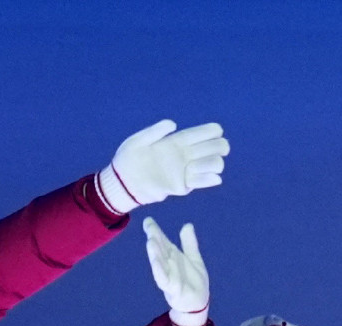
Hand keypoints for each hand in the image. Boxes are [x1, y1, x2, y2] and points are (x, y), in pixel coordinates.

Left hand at [97, 119, 228, 213]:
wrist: (121, 184)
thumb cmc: (127, 160)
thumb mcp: (136, 141)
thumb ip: (154, 131)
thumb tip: (174, 124)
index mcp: (178, 140)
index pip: (208, 131)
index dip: (214, 131)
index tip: (212, 133)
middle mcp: (186, 154)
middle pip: (218, 146)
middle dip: (220, 147)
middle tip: (207, 152)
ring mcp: (185, 170)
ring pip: (215, 163)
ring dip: (212, 163)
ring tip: (193, 167)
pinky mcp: (182, 185)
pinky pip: (204, 181)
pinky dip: (209, 179)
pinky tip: (193, 176)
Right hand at [142, 217, 209, 325]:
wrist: (197, 302)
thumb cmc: (193, 281)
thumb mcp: (194, 258)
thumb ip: (189, 243)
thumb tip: (186, 225)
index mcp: (173, 257)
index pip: (163, 242)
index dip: (156, 231)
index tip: (148, 221)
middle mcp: (168, 265)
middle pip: (160, 250)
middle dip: (154, 239)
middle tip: (148, 227)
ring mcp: (169, 277)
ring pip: (160, 264)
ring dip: (155, 253)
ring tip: (151, 241)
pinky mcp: (173, 288)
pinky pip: (164, 279)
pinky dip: (159, 271)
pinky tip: (156, 263)